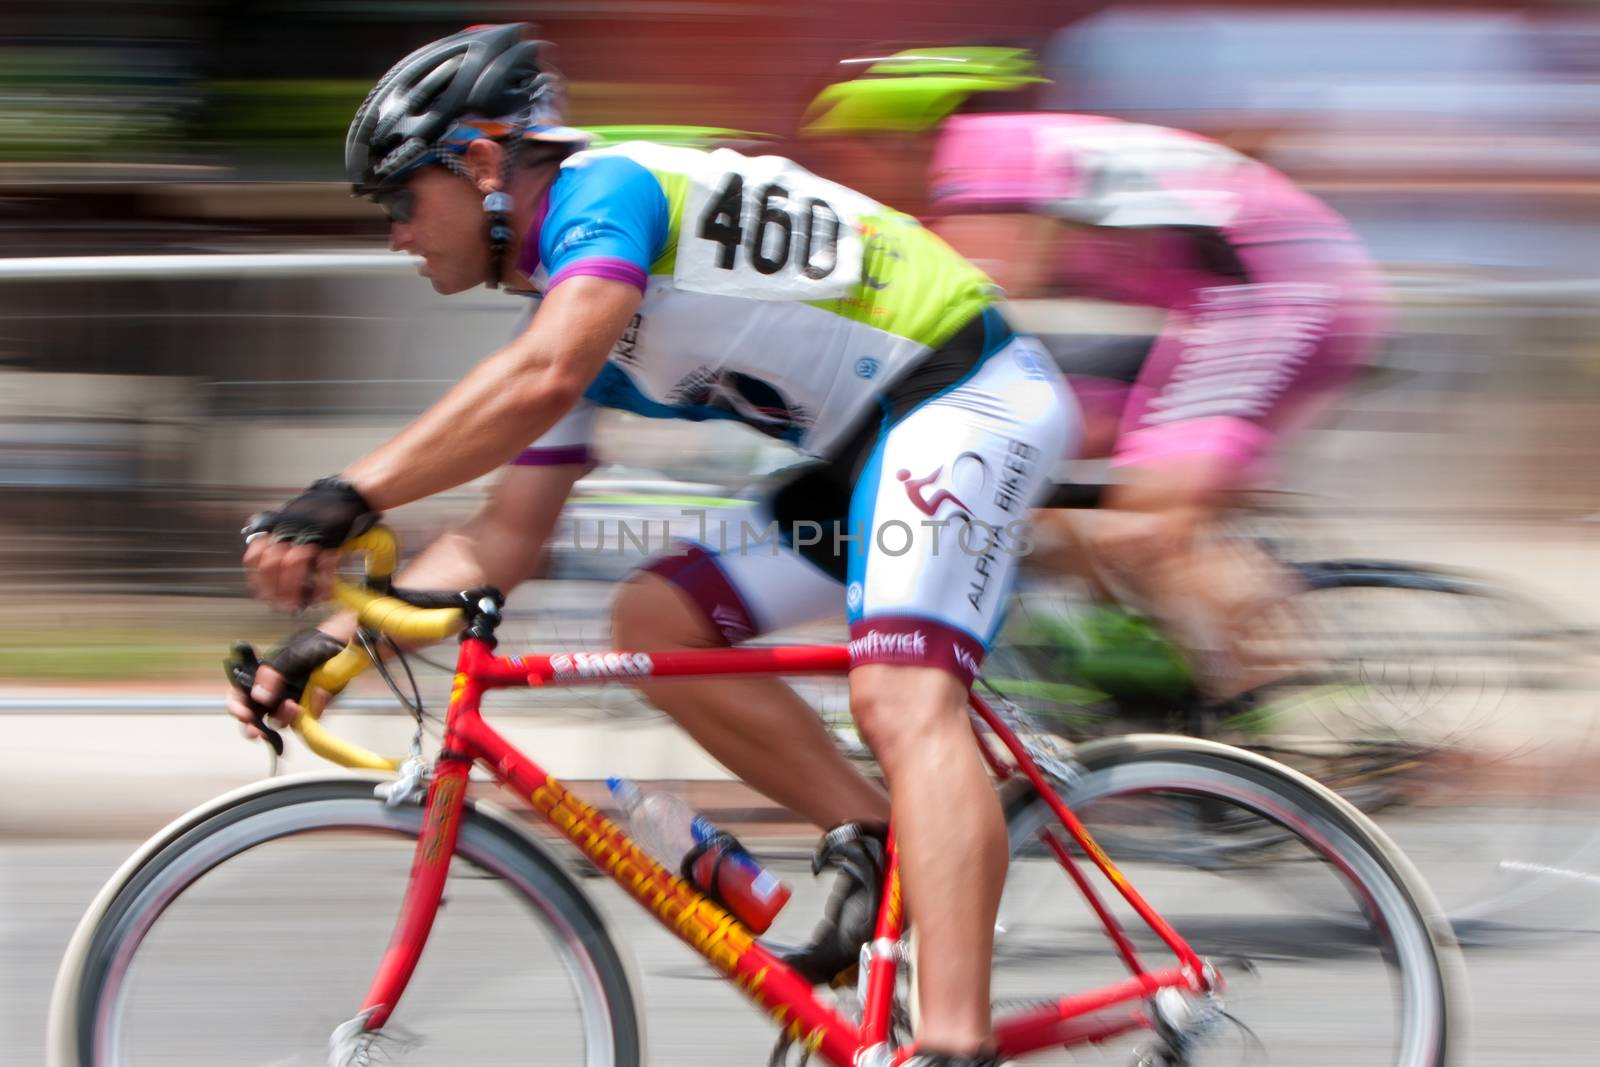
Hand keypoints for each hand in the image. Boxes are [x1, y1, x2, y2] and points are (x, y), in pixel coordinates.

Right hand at [224, 628, 347, 745]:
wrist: (346, 645)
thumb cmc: (315, 645)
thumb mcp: (291, 655)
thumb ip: (273, 673)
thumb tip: (259, 696)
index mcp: (265, 678)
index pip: (242, 695)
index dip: (237, 706)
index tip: (242, 714)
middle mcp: (276, 692)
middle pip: (257, 715)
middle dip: (254, 725)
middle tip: (256, 730)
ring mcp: (294, 702)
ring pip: (281, 722)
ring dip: (283, 718)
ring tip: (292, 707)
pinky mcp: (312, 709)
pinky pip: (305, 721)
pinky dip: (307, 715)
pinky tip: (311, 701)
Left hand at [243, 478, 377, 608]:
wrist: (348, 492)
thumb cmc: (323, 509)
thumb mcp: (294, 521)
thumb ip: (283, 540)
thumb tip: (276, 570)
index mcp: (277, 527)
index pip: (255, 556)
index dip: (258, 580)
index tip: (265, 595)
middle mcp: (289, 529)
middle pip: (270, 563)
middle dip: (275, 589)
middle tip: (284, 604)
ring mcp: (309, 532)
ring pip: (292, 563)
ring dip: (295, 587)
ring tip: (303, 602)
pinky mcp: (330, 536)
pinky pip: (323, 562)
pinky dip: (323, 580)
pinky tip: (324, 592)